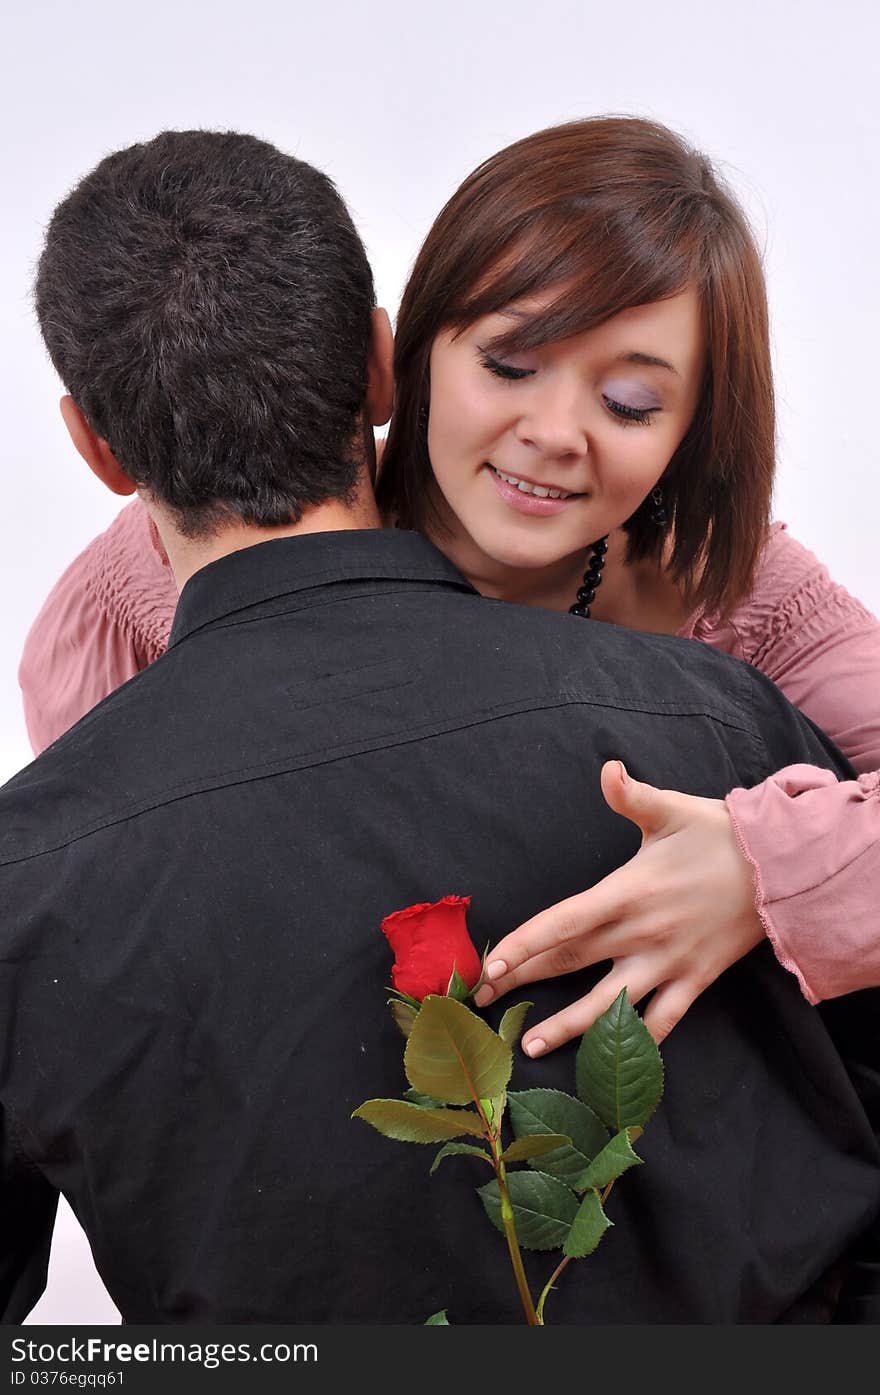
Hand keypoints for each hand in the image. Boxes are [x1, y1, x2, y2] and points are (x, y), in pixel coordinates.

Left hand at [474, 760, 764, 1050]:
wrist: (784, 870)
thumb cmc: (722, 835)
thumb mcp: (673, 810)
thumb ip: (632, 796)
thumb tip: (607, 769)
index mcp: (628, 892)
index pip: (563, 923)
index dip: (525, 943)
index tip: (491, 963)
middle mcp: (642, 934)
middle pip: (571, 963)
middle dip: (524, 981)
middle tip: (483, 999)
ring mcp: (668, 964)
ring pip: (609, 1007)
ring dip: (568, 1028)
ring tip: (532, 1047)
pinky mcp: (695, 981)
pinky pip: (661, 1022)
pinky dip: (635, 1042)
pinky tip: (610, 1062)